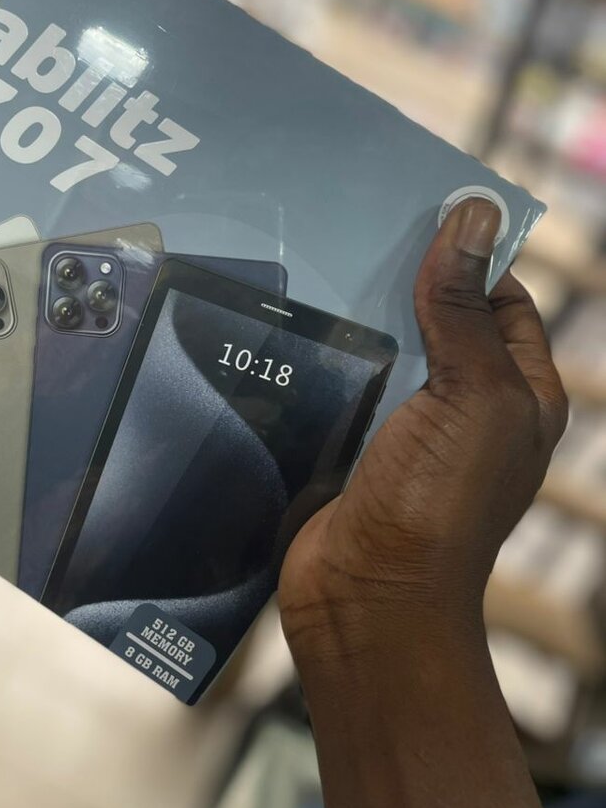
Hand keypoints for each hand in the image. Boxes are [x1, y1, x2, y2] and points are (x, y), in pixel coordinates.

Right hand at [279, 198, 568, 671]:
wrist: (366, 597)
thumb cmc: (438, 500)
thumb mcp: (472, 394)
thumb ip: (466, 307)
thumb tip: (474, 213)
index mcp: (519, 392)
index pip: (504, 299)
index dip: (469, 255)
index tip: (416, 210)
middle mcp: (469, 407)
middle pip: (440, 319)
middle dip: (403, 277)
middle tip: (349, 225)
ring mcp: (409, 428)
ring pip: (385, 349)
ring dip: (355, 314)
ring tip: (309, 262)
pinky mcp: (354, 445)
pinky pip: (343, 384)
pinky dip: (322, 355)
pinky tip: (287, 323)